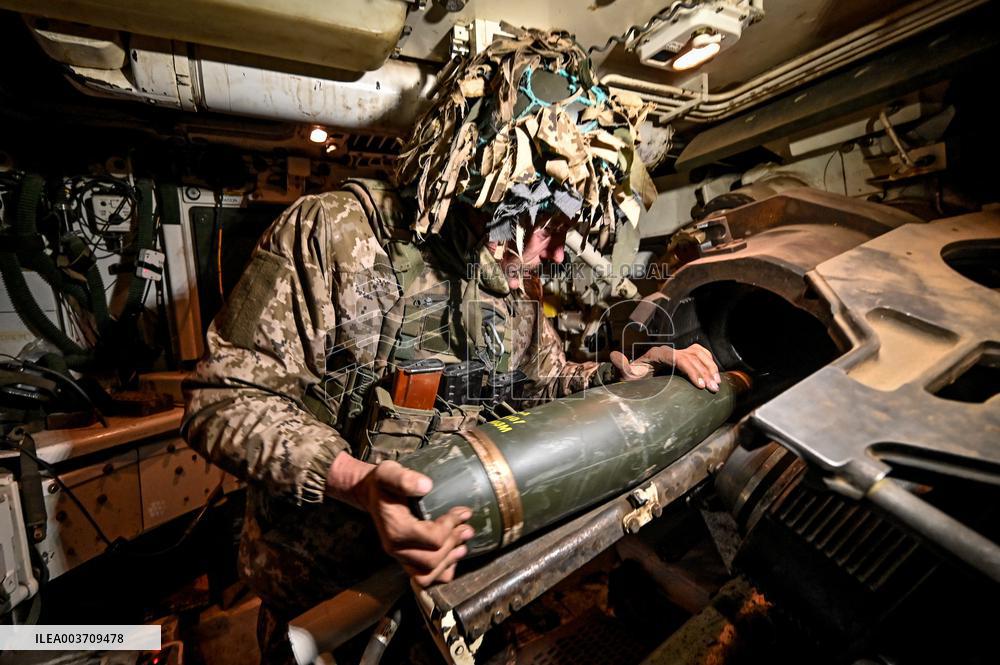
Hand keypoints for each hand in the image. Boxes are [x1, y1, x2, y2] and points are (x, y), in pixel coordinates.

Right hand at [327, 453, 473, 586]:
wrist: (371, 494)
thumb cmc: (383, 484)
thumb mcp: (390, 473)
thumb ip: (404, 479)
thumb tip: (426, 486)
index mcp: (395, 529)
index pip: (432, 538)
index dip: (451, 526)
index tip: (462, 511)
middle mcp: (395, 548)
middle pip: (432, 560)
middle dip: (453, 543)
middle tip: (467, 528)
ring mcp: (399, 557)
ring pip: (428, 574)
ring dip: (449, 560)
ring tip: (463, 544)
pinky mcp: (405, 560)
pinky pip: (424, 578)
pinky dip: (441, 571)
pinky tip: (452, 556)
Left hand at [610, 344, 720, 391]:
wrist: (636, 376)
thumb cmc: (632, 378)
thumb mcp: (626, 375)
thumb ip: (622, 366)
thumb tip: (614, 355)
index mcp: (659, 354)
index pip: (680, 358)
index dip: (691, 370)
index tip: (699, 385)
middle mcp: (670, 350)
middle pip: (693, 357)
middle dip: (705, 372)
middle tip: (712, 389)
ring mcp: (678, 352)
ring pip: (699, 354)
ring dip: (710, 368)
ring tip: (716, 384)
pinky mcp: (683, 357)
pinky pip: (700, 355)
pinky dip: (709, 363)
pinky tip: (715, 375)